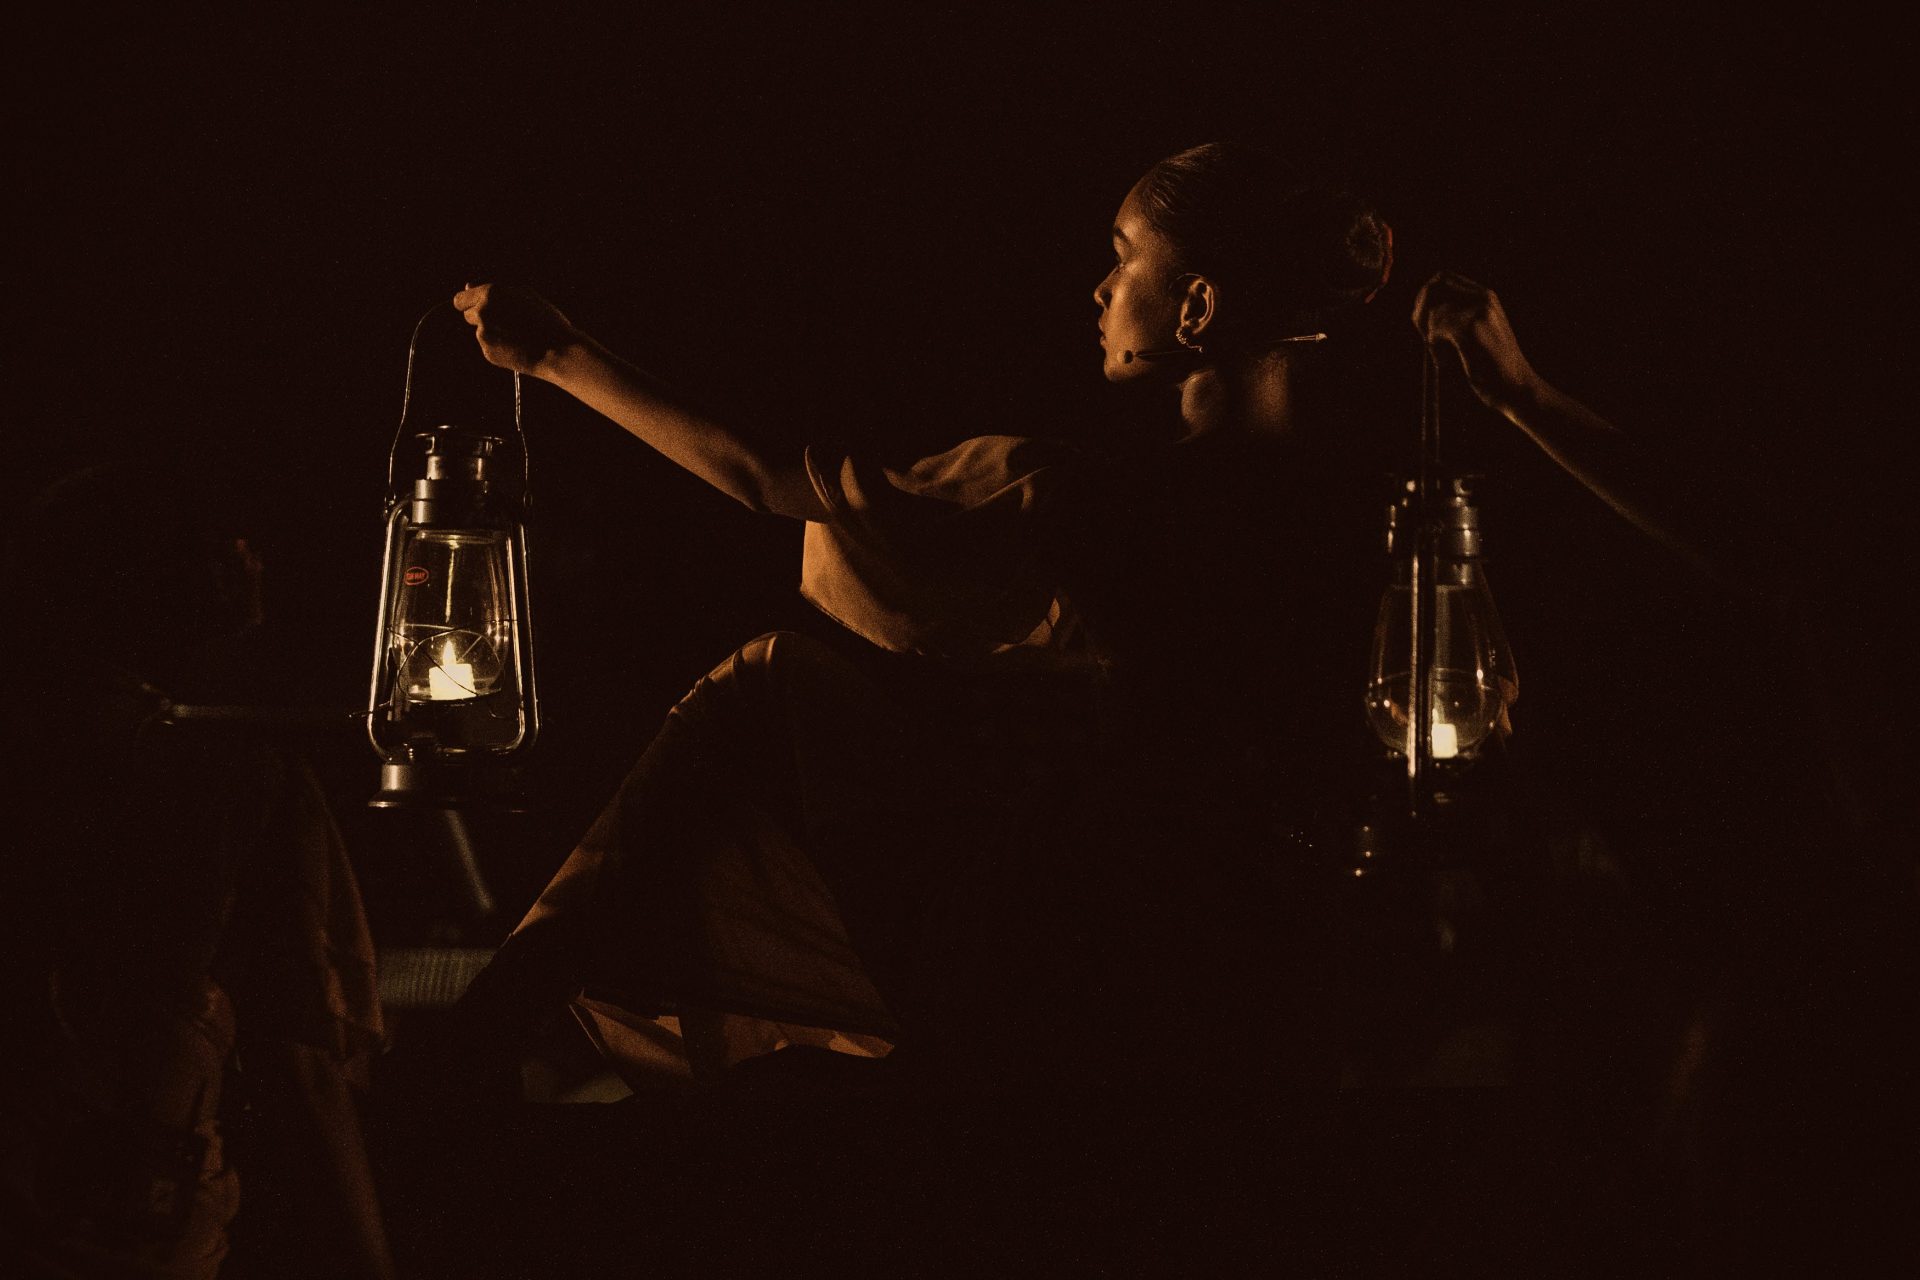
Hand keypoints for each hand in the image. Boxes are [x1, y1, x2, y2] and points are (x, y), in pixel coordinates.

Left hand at [452, 282, 583, 377]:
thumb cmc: (545, 319)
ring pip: (481, 332)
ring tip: (518, 335)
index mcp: (490, 294)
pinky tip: (517, 346)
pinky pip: (489, 346)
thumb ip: (496, 291)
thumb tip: (467, 287)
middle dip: (482, 317)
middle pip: (468, 315)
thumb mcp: (524, 295)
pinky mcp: (487, 352)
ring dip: (493, 332)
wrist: (557, 349)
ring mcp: (483, 334)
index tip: (476, 307)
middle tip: (506, 322)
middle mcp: (482, 312)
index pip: (460, 300)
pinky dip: (499, 346)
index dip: (468, 303)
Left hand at [1411, 271, 1540, 416]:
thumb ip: (1454, 316)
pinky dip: (1434, 347)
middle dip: (1421, 312)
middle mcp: (1484, 297)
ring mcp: (1480, 309)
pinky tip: (1445, 361)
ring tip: (1443, 357)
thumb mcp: (1474, 333)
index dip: (1425, 298)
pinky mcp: (1472, 326)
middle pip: (1434, 287)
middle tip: (1426, 339)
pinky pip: (1436, 328)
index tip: (1424, 325)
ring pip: (1434, 312)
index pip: (1442, 278)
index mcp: (1484, 296)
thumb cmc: (1491, 367)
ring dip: (1430, 337)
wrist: (1516, 387)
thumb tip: (1419, 310)